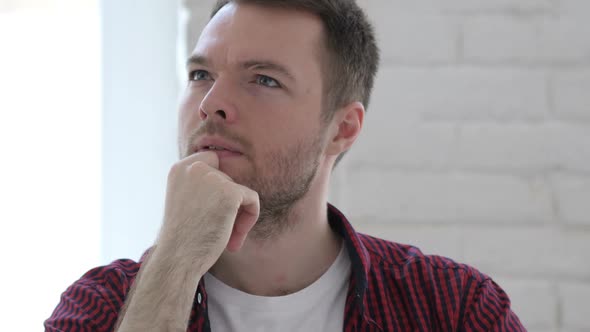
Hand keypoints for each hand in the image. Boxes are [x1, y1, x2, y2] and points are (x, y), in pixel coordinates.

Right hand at [157, 151, 259, 272]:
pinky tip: (235, 239)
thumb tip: (233, 185)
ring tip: (228, 239)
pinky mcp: (229, 192)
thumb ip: (202, 188)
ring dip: (238, 216)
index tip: (219, 206)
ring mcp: (212, 178)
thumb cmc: (182, 239)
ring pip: (240, 191)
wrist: (177, 259)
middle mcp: (194, 168)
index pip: (212, 159)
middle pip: (229, 177)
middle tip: (223, 230)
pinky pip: (252, 199)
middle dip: (230, 204)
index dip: (221, 181)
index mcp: (179, 169)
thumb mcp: (186, 203)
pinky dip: (249, 218)